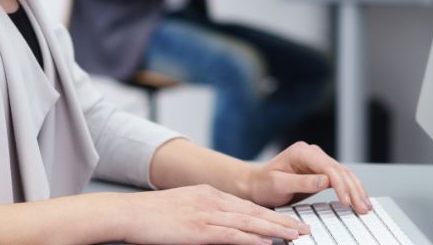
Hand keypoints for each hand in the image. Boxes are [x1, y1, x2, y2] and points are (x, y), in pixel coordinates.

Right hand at [118, 184, 311, 243]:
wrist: (128, 212)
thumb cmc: (150, 214)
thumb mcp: (182, 207)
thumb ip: (203, 213)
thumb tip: (218, 226)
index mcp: (208, 194)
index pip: (247, 205)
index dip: (270, 214)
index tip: (288, 221)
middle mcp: (211, 200)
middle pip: (254, 212)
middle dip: (282, 221)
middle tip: (304, 229)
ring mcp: (206, 214)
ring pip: (249, 223)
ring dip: (276, 231)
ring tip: (295, 236)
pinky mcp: (199, 229)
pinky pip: (232, 235)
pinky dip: (252, 239)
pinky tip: (267, 244)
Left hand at [246, 141, 371, 213]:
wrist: (256, 184)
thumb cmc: (264, 183)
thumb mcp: (279, 184)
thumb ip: (302, 182)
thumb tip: (325, 181)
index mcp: (302, 152)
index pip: (328, 167)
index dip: (340, 184)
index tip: (346, 201)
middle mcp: (312, 154)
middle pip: (340, 170)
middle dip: (353, 190)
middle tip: (361, 208)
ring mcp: (318, 162)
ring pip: (344, 174)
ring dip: (356, 190)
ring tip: (365, 207)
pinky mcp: (321, 172)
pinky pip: (340, 179)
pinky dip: (351, 189)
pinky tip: (359, 199)